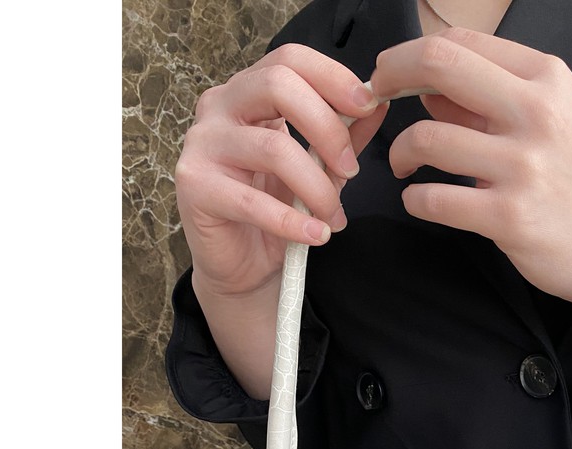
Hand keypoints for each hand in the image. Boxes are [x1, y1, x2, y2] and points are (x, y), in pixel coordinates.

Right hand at [174, 44, 389, 301]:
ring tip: (334, 218)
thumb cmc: (276, 210)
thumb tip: (376, 105)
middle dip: (328, 128)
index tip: (368, 105)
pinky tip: (317, 235)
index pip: (289, 60)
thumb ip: (343, 136)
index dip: (332, 77)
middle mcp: (219, 108)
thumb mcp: (319, 168)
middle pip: (277, 86)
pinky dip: (294, 223)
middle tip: (352, 169)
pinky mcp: (195, 187)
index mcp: (248, 93)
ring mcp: (203, 144)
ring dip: (317, 188)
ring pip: (273, 148)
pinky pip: (253, 202)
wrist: (242, 266)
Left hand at [368, 28, 571, 314]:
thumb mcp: (549, 125)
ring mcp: (524, 166)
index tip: (392, 74)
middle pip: (439, 65)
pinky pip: (434, 199)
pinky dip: (415, 199)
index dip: (411, 54)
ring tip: (404, 166)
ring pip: (427, 138)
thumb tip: (425, 88)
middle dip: (390, 75)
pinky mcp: (509, 217)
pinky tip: (421, 200)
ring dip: (400, 153)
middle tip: (375, 98)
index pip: (461, 43)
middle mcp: (537, 113)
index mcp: (547, 80)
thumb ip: (488, 102)